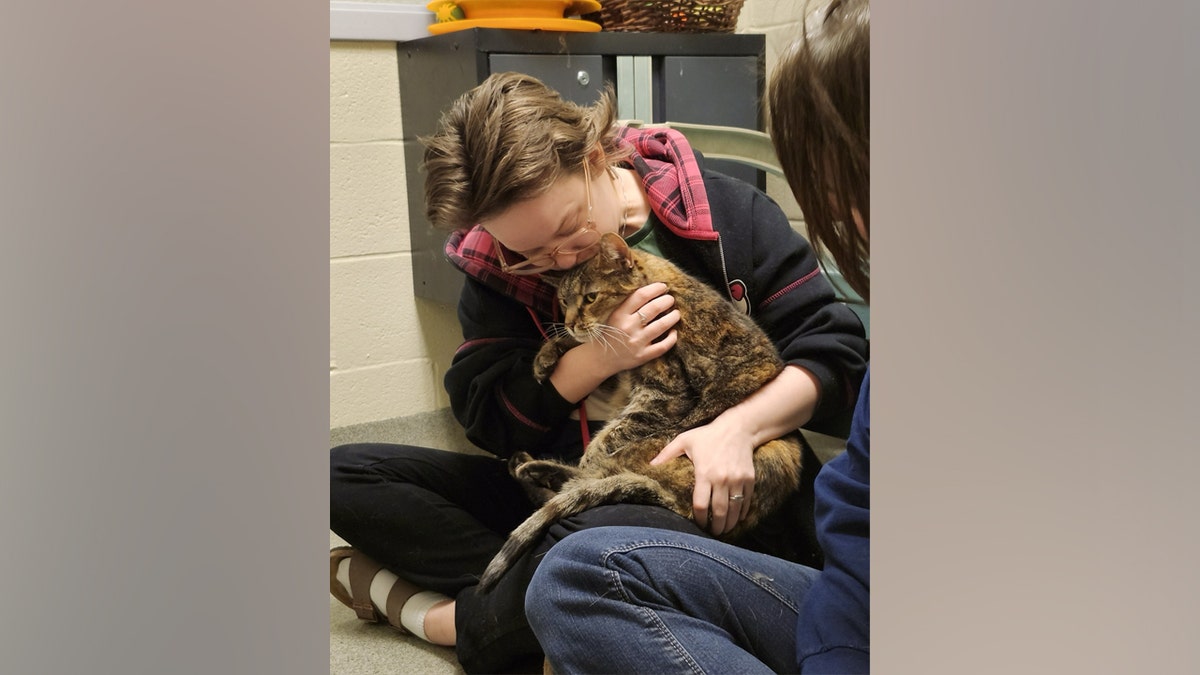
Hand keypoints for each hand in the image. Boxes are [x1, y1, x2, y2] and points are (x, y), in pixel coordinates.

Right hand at [587, 282, 679, 373]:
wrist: (601, 358)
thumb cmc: (611, 332)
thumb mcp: (615, 315)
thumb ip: (630, 305)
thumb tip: (654, 293)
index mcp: (620, 314)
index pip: (641, 295)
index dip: (656, 288)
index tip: (663, 287)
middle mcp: (629, 327)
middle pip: (654, 308)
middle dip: (667, 301)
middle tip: (670, 299)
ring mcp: (637, 343)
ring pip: (662, 326)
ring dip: (673, 317)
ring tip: (676, 313)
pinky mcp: (643, 356)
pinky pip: (663, 346)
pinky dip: (672, 338)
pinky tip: (673, 332)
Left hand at [651, 416, 756, 535]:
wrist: (739, 428)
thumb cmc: (708, 435)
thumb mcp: (684, 440)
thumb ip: (667, 454)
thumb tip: (650, 466)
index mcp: (704, 473)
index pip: (701, 504)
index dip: (699, 519)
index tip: (698, 524)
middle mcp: (722, 479)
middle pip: (719, 511)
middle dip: (716, 527)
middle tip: (712, 533)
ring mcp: (737, 480)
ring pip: (733, 510)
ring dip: (729, 523)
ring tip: (724, 530)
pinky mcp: (749, 479)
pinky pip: (746, 501)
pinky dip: (742, 513)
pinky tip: (737, 519)